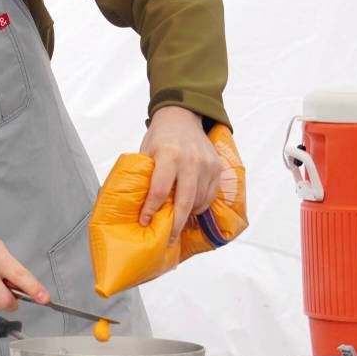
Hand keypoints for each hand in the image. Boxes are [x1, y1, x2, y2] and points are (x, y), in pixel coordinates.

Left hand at [137, 106, 221, 244]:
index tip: (144, 221)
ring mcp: (206, 164)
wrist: (182, 116)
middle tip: (167, 239)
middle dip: (175, 224)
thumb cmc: (160, 136)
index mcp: (168, 154)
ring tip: (177, 223)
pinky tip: (190, 209)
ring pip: (199, 201)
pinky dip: (199, 206)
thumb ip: (147, 176)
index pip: (160, 189)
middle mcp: (190, 160)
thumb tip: (139, 206)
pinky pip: (209, 196)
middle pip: (184, 201)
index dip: (151, 209)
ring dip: (187, 215)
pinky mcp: (217, 168)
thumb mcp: (147, 151)